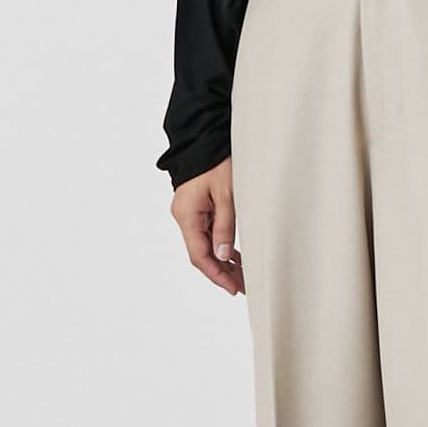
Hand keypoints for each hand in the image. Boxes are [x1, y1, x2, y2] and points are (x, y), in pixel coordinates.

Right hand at [171, 157, 244, 294]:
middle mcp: (184, 216)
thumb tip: (222, 256)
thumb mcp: (226, 195)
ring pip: (205, 245)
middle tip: (243, 286)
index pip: (199, 255)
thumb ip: (225, 227)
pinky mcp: (197, 208)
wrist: (205, 139)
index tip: (232, 288)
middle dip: (221, 272)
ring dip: (222, 261)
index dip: (216, 274)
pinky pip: (207, 233)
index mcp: (187, 215)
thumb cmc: (216, 161)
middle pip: (201, 253)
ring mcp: (189, 213)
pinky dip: (221, 246)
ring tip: (242, 276)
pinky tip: (234, 257)